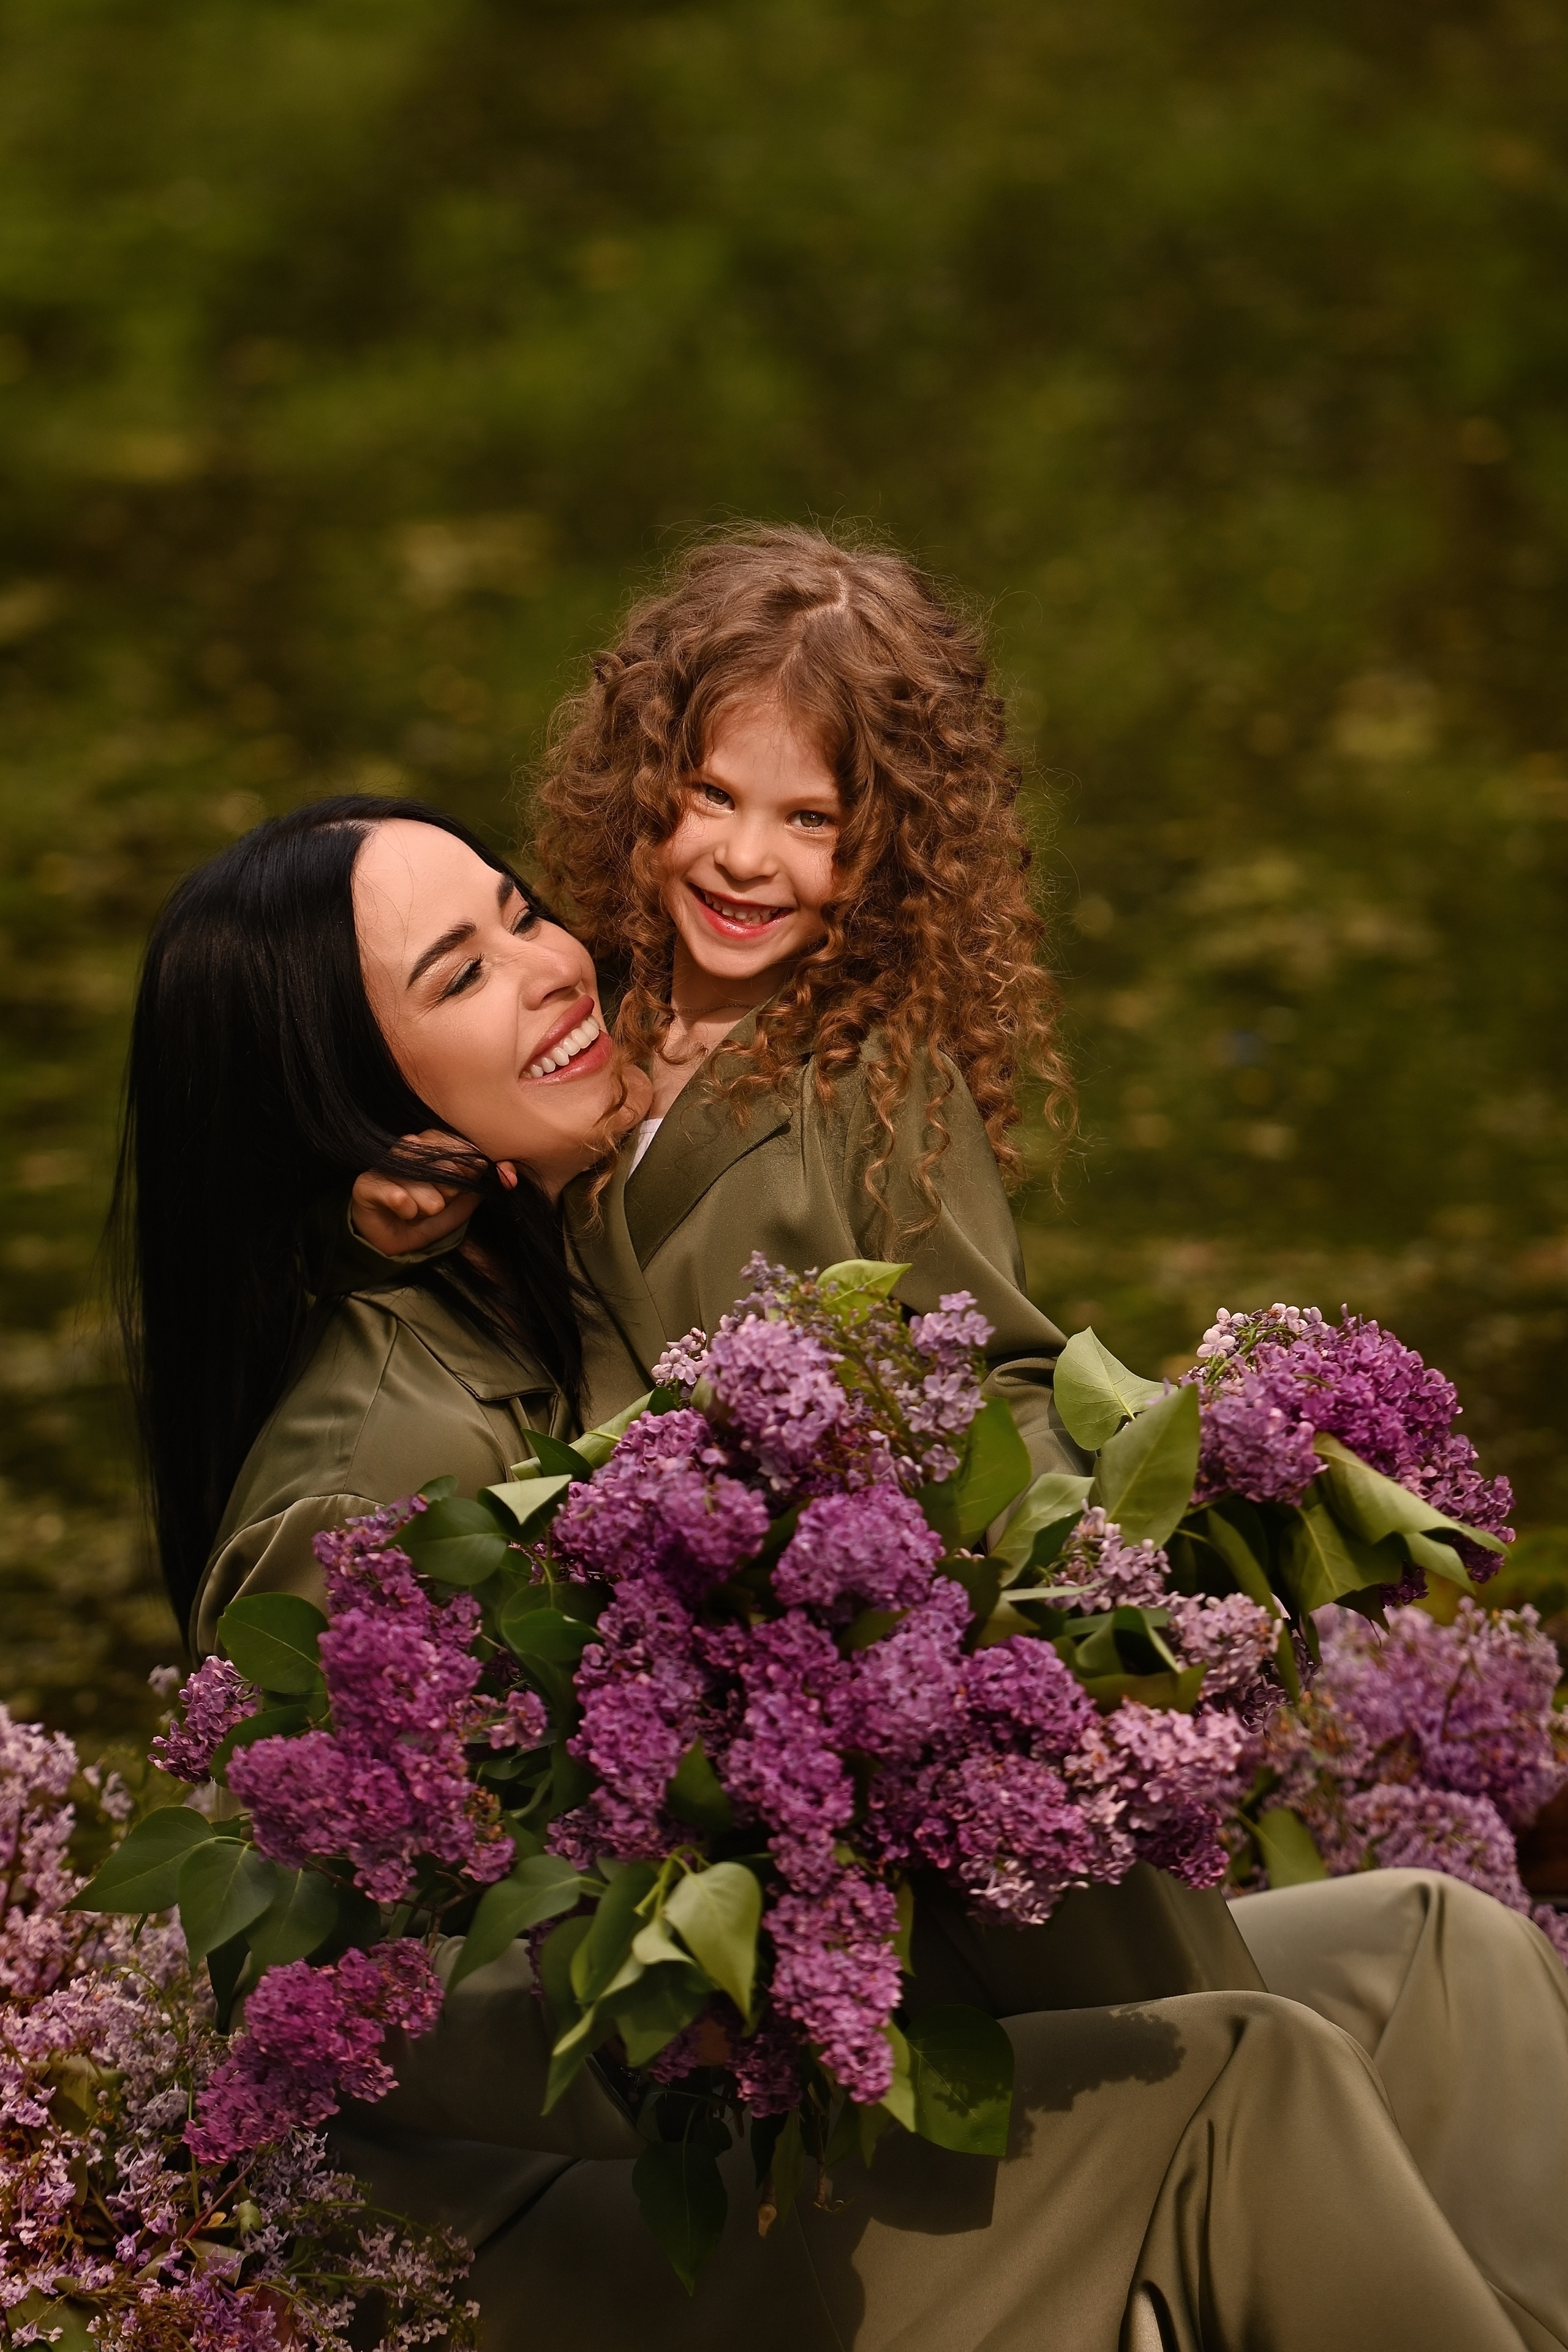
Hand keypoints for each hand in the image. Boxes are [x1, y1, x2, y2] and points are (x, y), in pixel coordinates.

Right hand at [350, 1129, 511, 1257]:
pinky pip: (385, 1187)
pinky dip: (400, 1200)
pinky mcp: (365, 1185)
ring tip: (429, 1209)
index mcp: (433, 1149)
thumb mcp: (464, 1203)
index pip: (453, 1143)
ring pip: (411, 1170)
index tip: (476, 1182)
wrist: (397, 1243)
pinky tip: (407, 1211)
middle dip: (448, 1183)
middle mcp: (408, 1150)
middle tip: (444, 1201)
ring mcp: (386, 1166)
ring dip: (426, 1195)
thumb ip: (485, 1185)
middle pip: (433, 1154)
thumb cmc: (431, 1216)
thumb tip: (510, 1174)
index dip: (468, 1163)